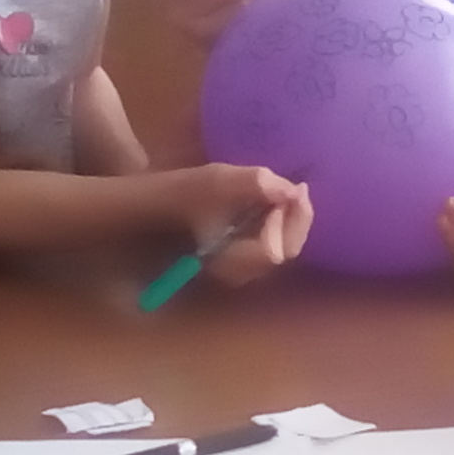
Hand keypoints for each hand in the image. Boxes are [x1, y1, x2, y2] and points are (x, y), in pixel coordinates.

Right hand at [175, 163, 312, 284]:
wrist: (153, 210)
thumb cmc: (180, 194)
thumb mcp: (216, 180)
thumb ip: (254, 184)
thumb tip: (292, 190)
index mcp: (228, 261)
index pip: (275, 249)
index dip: (291, 220)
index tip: (295, 190)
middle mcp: (238, 274)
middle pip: (284, 252)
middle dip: (297, 219)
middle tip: (300, 188)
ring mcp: (241, 270)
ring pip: (281, 249)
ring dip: (291, 221)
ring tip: (293, 193)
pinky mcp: (241, 261)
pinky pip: (272, 245)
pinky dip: (280, 225)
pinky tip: (278, 205)